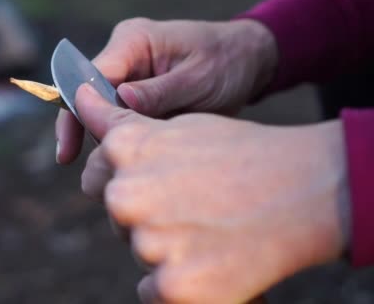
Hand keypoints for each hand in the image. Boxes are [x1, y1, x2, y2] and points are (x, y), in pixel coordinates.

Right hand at [56, 18, 277, 162]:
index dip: (76, 112)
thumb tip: (121, 102)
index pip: (89, 76)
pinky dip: (122, 139)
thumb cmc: (227, 62)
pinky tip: (130, 162)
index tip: (69, 149)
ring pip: (99, 111)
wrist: (247, 61)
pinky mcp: (136, 94)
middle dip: (83, 130)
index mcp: (133, 40)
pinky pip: (118, 118)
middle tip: (82, 169)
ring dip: (105, 138)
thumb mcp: (198, 79)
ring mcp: (128, 75)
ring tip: (118, 170)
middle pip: (86, 96)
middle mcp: (123, 56)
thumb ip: (160, 92)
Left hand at [77, 85, 349, 302]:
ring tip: (210, 226)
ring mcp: (148, 242)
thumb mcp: (175, 125)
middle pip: (116, 214)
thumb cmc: (241, 153)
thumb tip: (80, 99)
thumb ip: (120, 122)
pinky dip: (176, 280)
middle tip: (193, 203)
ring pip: (138, 250)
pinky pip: (151, 289)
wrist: (305, 190)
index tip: (159, 179)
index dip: (130, 179)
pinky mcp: (171, 287)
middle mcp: (126, 195)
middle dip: (145, 211)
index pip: (95, 176)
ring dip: (165, 245)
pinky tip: (210, 258)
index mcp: (124, 150)